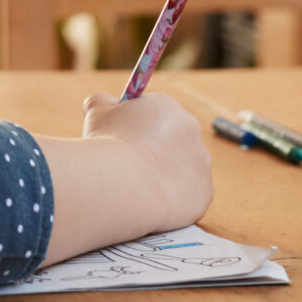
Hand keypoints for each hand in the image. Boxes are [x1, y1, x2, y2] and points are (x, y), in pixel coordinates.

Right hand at [80, 89, 213, 236]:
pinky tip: (152, 201)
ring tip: (139, 185)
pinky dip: (171, 200)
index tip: (122, 140)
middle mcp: (191, 129)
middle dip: (154, 150)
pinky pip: (187, 195)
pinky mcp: (205, 192)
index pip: (154, 114)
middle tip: (130, 165)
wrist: (125, 183)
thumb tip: (106, 101)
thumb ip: (102, 101)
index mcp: (167, 106)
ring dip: (164, 175)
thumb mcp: (96, 113)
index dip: (136, 128)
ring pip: (182, 169)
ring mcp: (202, 161)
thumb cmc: (109, 144)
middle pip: (172, 139)